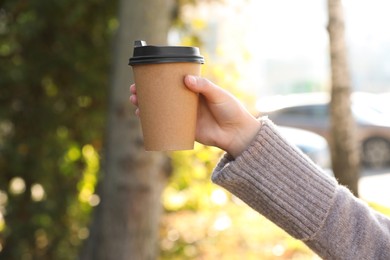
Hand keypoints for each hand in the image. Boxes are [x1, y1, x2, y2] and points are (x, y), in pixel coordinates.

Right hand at [129, 76, 260, 156]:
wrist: (237, 133)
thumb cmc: (230, 110)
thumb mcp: (218, 94)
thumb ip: (204, 87)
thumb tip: (186, 80)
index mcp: (193, 90)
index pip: (172, 82)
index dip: (157, 79)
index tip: (144, 77)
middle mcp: (186, 102)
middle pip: (162, 95)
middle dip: (146, 93)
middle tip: (134, 91)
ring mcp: (184, 116)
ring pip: (161, 110)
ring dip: (146, 107)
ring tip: (135, 104)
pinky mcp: (185, 129)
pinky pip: (167, 126)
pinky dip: (154, 123)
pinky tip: (143, 120)